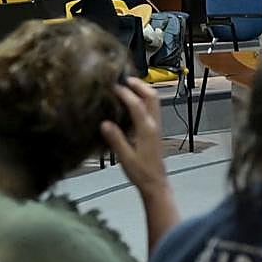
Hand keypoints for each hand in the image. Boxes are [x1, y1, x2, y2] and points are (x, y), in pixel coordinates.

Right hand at [100, 78, 167, 196]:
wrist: (156, 183)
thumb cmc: (140, 172)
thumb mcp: (125, 158)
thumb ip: (116, 140)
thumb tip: (104, 123)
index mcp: (147, 130)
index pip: (137, 105)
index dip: (126, 93)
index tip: (114, 85)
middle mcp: (154, 124)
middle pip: (152, 97)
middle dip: (140, 85)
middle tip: (125, 78)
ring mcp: (157, 126)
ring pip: (154, 101)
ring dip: (144, 90)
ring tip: (129, 85)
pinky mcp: (156, 130)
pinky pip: (153, 108)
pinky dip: (144, 99)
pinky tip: (133, 102)